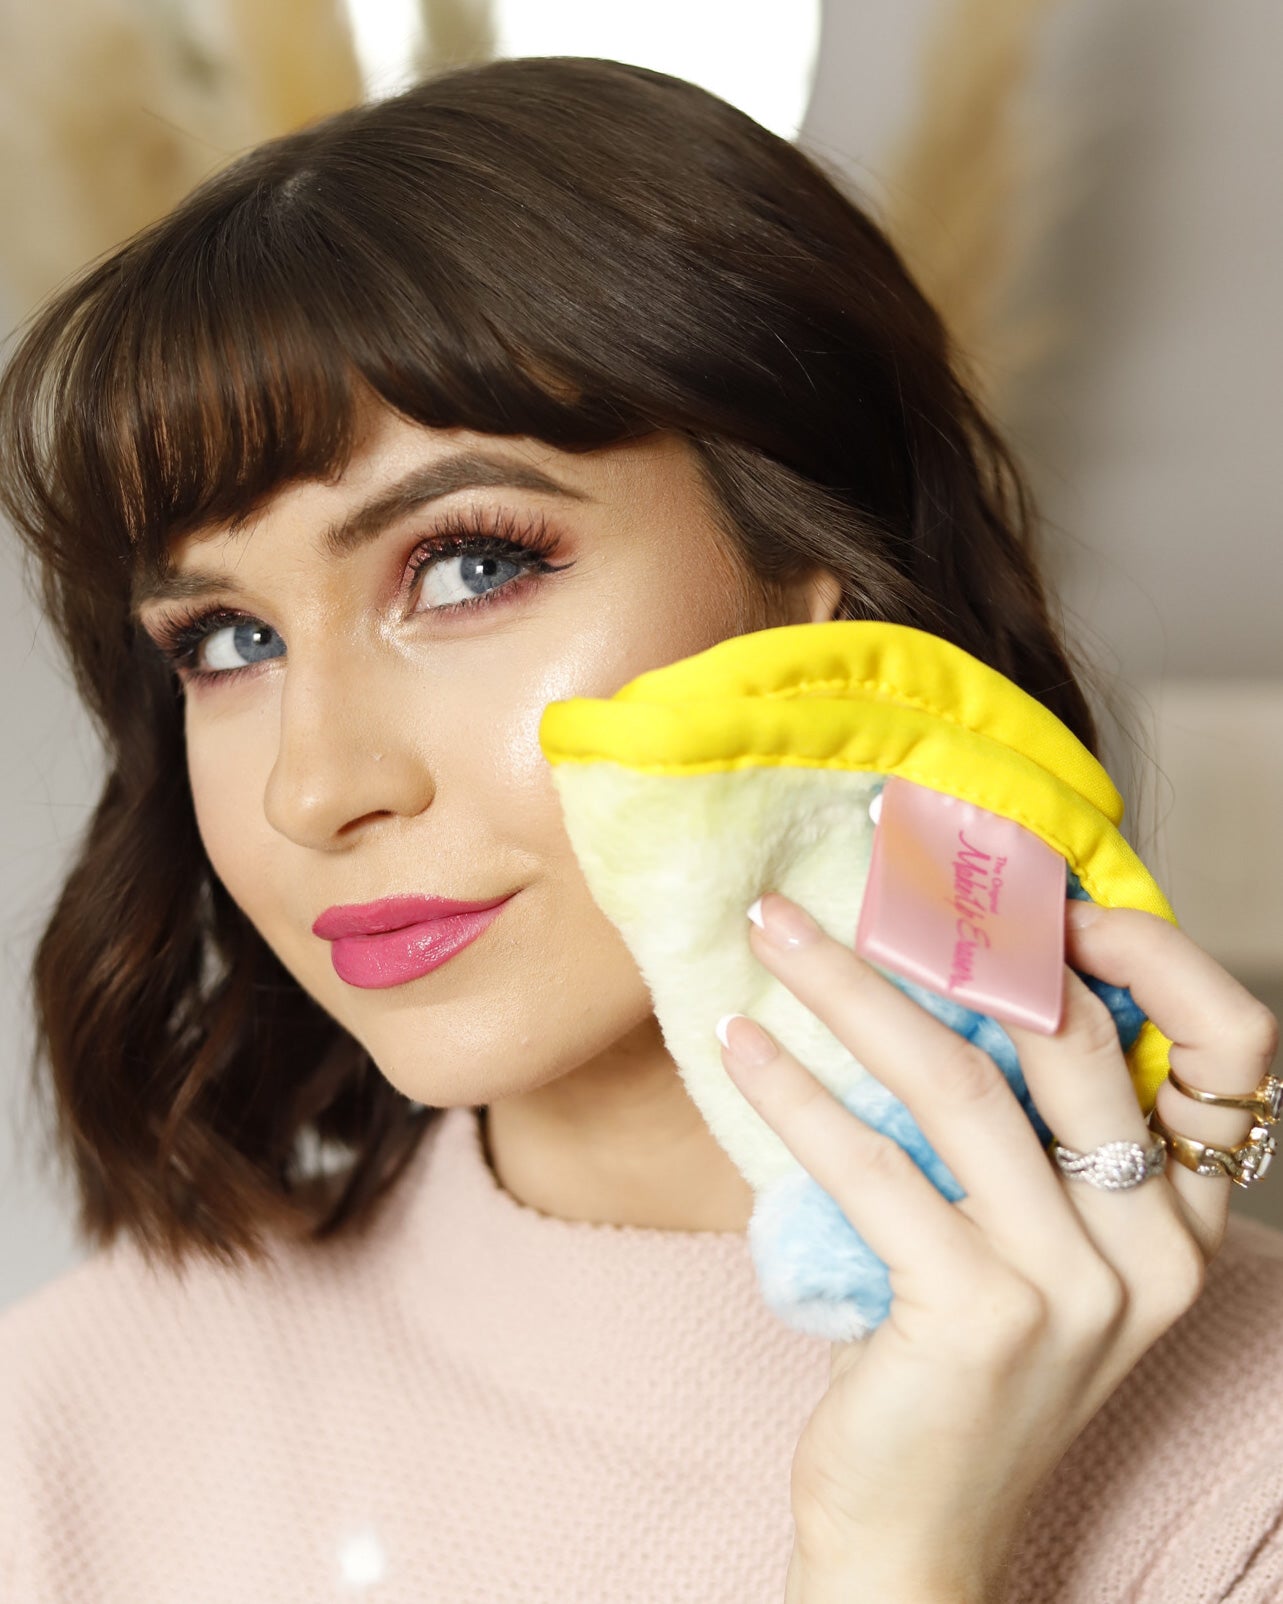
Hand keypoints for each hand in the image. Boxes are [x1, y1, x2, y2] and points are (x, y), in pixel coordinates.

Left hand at [717, 893, 1279, 1603]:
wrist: (919, 1530)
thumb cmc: (964, 1361)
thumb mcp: (1034, 1244)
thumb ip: (1032, 1132)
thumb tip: (951, 969)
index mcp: (1183, 1218)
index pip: (1234, 1052)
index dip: (1156, 954)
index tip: (1049, 894)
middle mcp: (1152, 1249)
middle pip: (1071, 1038)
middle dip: (963, 938)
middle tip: (866, 875)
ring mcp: (1074, 1286)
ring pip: (961, 1082)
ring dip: (850, 989)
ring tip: (771, 934)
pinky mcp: (981, 1314)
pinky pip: (875, 1164)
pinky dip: (797, 1092)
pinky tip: (741, 1046)